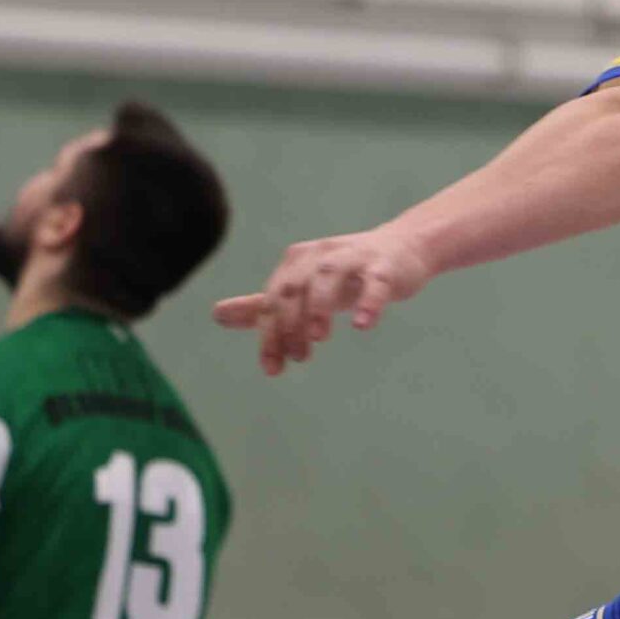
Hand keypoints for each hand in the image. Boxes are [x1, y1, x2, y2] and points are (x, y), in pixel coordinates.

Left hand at [212, 221, 431, 375]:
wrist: (402, 250)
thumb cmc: (346, 276)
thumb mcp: (303, 290)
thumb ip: (263, 305)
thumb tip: (217, 315)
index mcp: (296, 263)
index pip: (273, 300)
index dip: (269, 334)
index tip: (273, 368)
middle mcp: (319, 256)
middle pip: (294, 288)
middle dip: (291, 324)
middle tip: (299, 358)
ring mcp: (353, 258)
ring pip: (327, 276)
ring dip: (319, 306)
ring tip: (319, 338)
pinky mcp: (385, 266)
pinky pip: (375, 282)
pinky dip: (369, 301)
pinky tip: (363, 325)